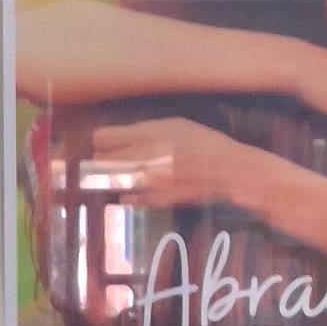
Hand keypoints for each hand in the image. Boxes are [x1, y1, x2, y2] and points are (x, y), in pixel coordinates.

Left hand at [84, 118, 257, 209]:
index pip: (102, 138)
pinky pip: (126, 198)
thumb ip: (143, 131)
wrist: (226, 171)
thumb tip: (120, 137)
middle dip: (104, 159)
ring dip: (114, 177)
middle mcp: (141, 158)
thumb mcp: (173, 125)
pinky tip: (138, 189)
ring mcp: (146, 182)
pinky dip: (128, 194)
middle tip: (115, 159)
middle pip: (100, 161)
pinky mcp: (153, 200)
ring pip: (110, 181)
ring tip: (127, 173)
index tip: (109, 142)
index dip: (103, 140)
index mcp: (146, 135)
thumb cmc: (203, 142)